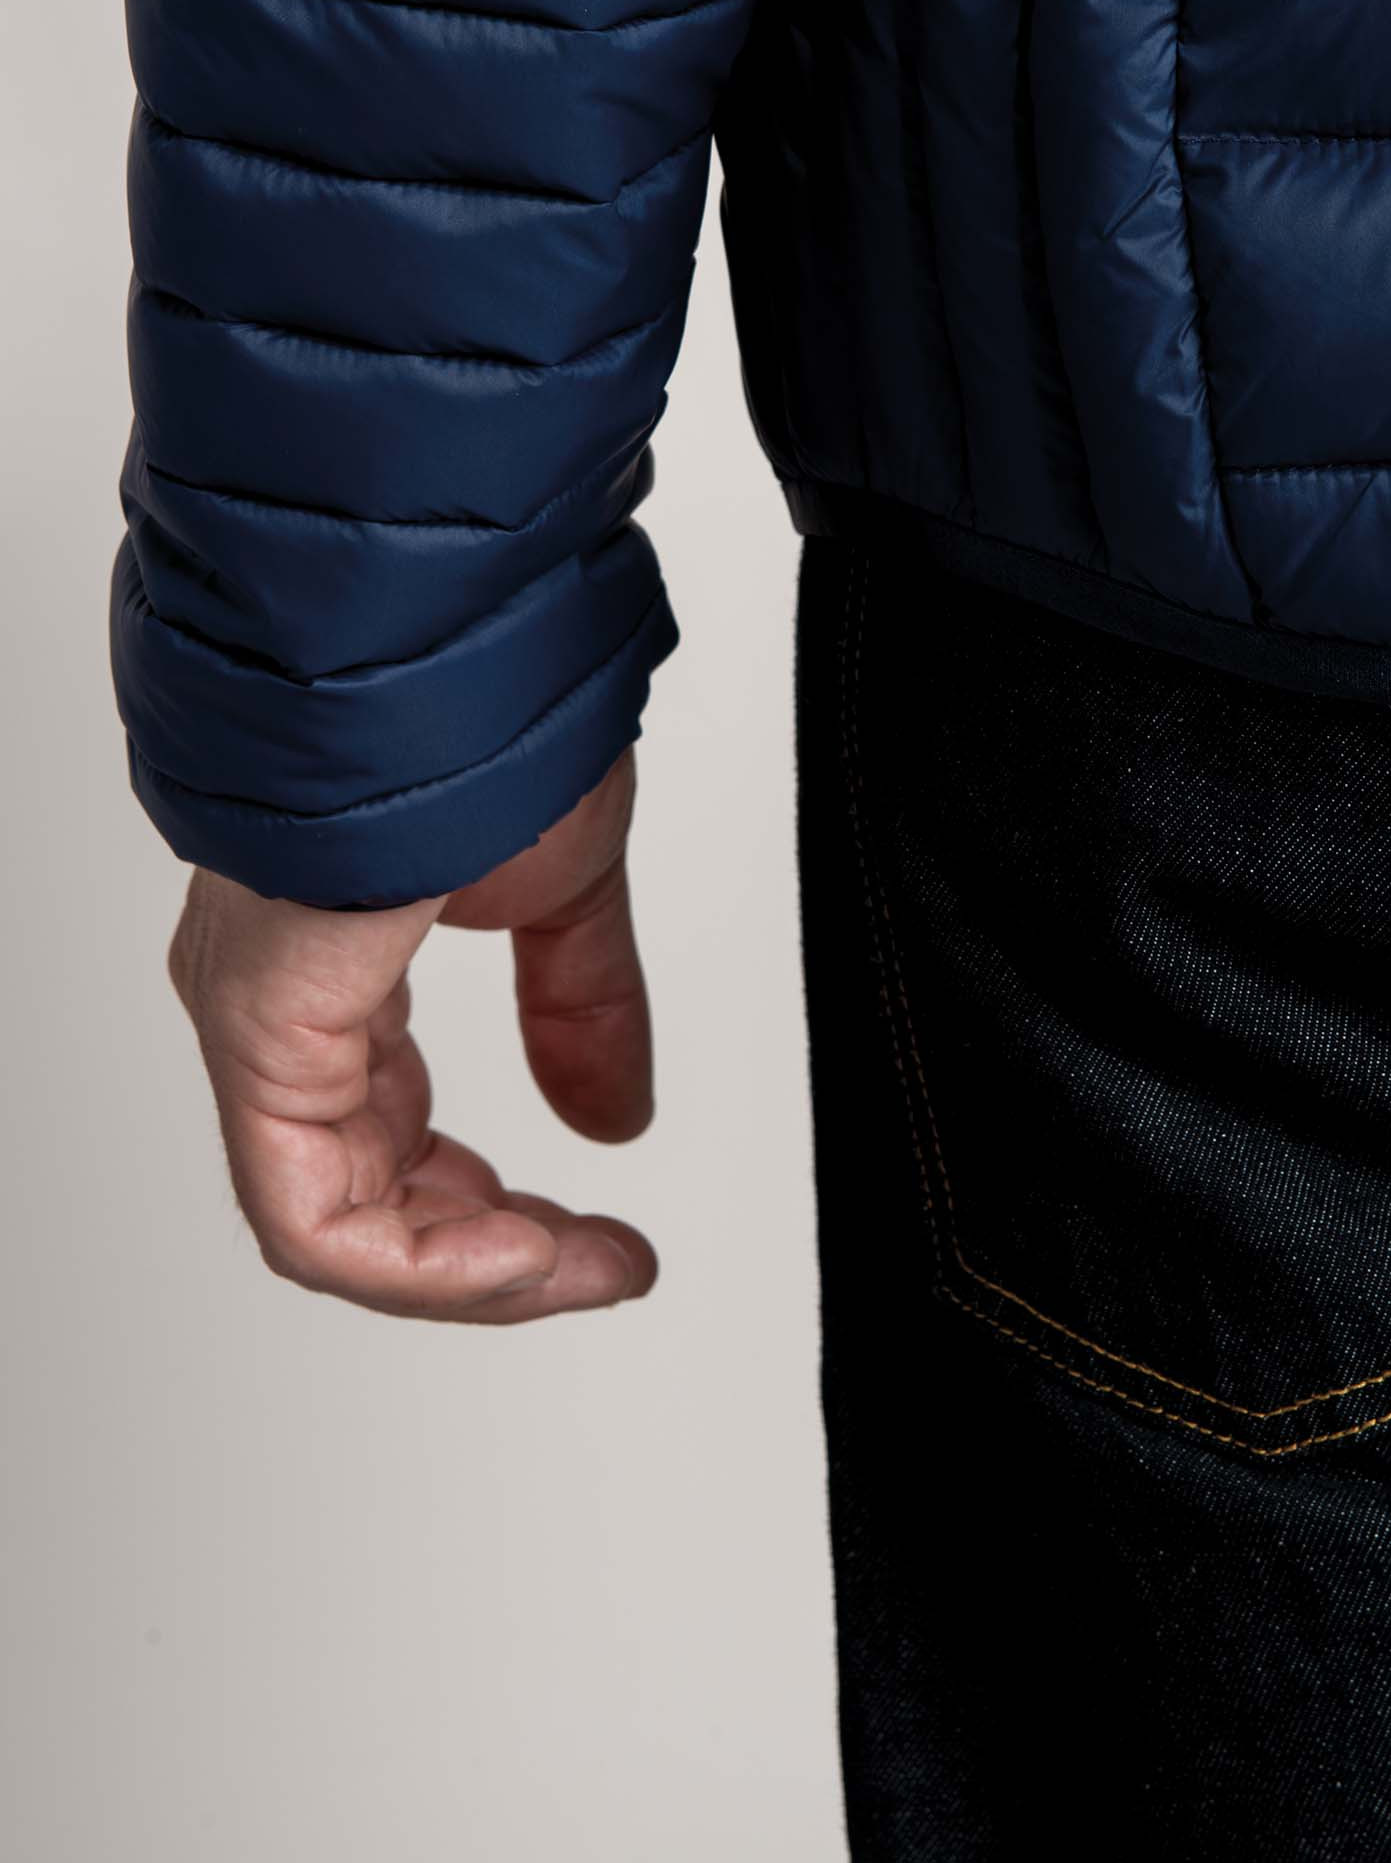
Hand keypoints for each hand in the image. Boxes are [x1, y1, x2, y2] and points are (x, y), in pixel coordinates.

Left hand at [168, 754, 656, 1321]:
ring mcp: (255, 1021)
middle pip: (365, 1198)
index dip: (499, 1214)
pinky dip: (422, 1260)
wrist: (451, 642)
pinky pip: (311, 1213)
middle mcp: (278, 1004)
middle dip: (494, 1255)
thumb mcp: (564, 889)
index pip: (392, 1144)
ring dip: (468, 1271)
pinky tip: (520, 1254)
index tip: (606, 1236)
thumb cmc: (489, 712)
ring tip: (575, 1266)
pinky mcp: (257, 1033)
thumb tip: (612, 1124)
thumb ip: (583, 1010)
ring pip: (331, 1223)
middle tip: (600, 1264)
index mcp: (336, 968)